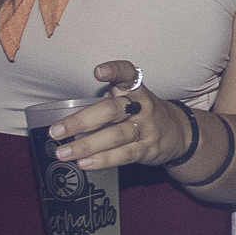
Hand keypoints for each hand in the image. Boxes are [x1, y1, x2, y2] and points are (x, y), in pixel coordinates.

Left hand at [41, 60, 195, 172]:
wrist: (178, 133)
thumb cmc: (142, 114)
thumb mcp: (130, 100)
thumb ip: (104, 103)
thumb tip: (65, 120)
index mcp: (135, 90)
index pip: (128, 75)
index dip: (115, 71)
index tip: (98, 72)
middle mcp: (141, 107)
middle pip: (111, 111)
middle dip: (81, 121)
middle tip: (57, 131)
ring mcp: (145, 129)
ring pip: (115, 136)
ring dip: (86, 145)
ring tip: (64, 153)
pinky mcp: (147, 149)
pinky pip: (123, 155)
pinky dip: (102, 159)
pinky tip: (84, 163)